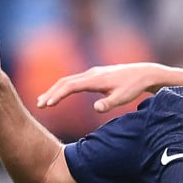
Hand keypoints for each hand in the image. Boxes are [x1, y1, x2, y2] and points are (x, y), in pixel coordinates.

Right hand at [36, 62, 169, 113]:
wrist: (143, 74)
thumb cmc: (133, 87)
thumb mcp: (123, 98)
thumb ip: (109, 104)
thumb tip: (95, 108)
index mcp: (95, 80)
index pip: (70, 86)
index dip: (57, 95)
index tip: (47, 105)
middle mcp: (91, 74)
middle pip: (65, 82)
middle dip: (51, 93)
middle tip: (39, 106)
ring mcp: (92, 74)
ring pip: (68, 81)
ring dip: (55, 90)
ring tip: (43, 102)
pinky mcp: (94, 76)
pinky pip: (74, 81)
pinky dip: (63, 88)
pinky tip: (58, 95)